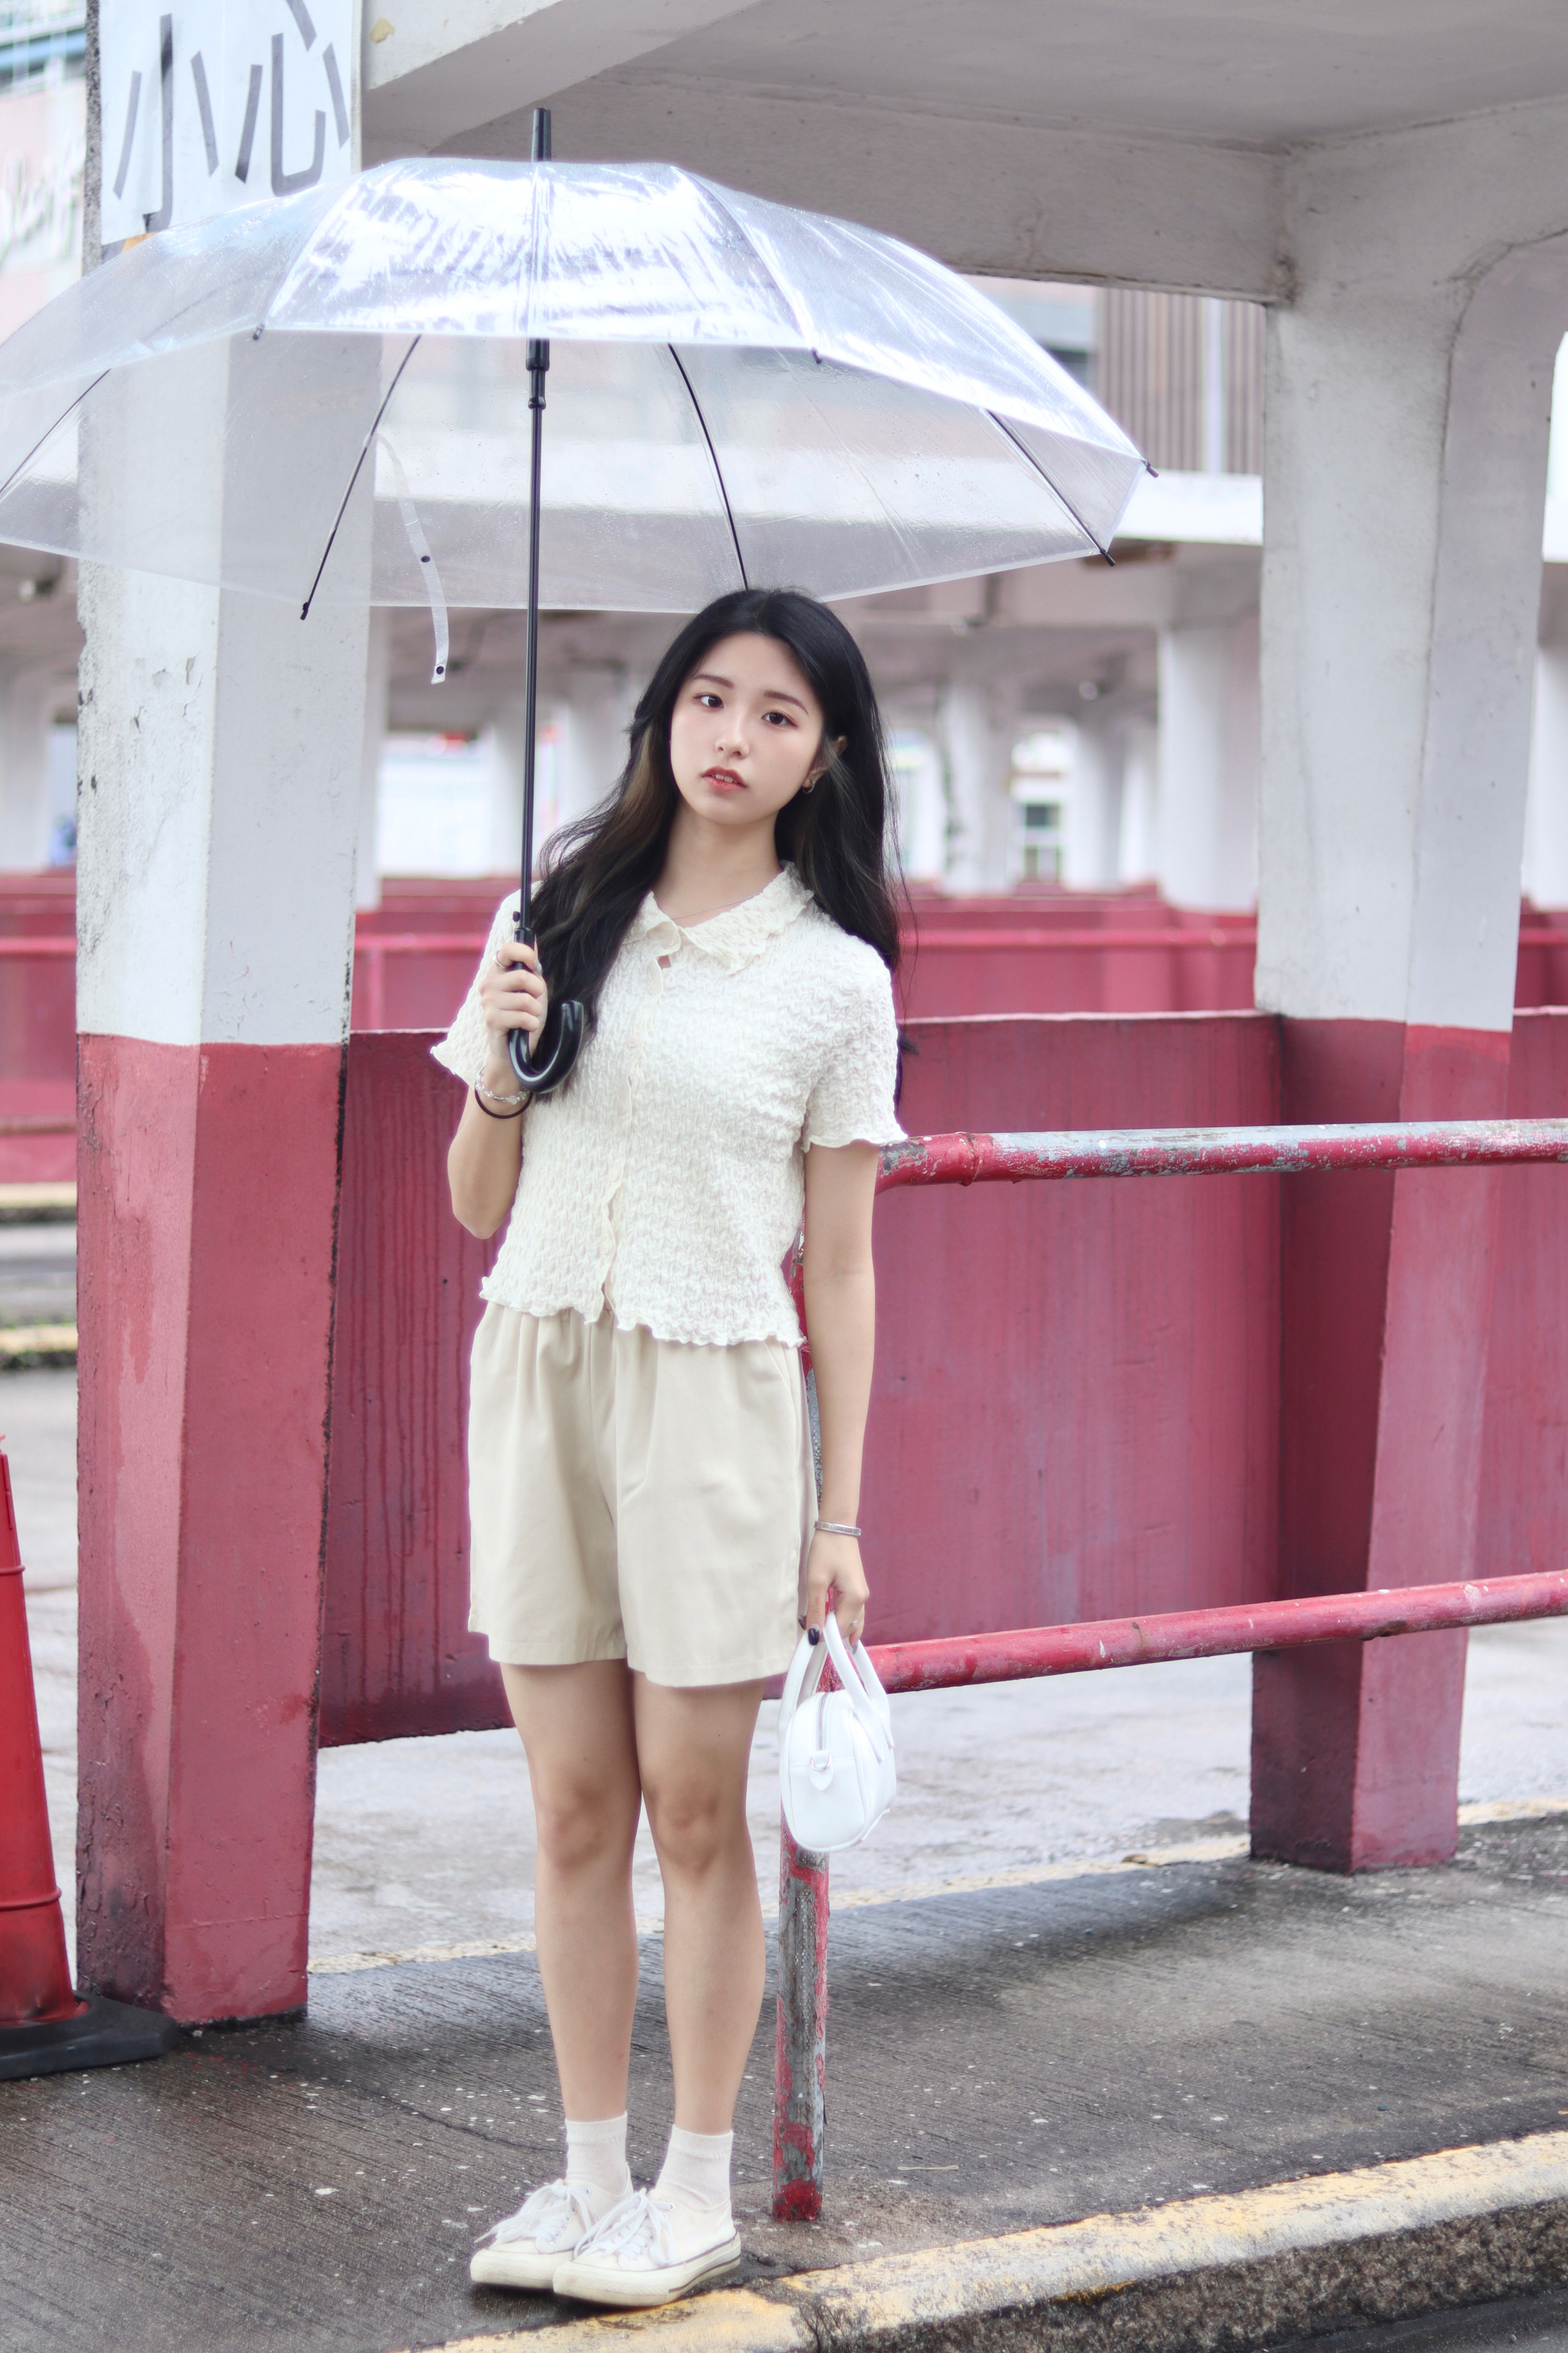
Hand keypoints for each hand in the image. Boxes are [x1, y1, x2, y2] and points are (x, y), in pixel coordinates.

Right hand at [478, 936, 548, 1056]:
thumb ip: (530, 966)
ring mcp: (487, 1002)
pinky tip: (525, 1028)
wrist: (515, 1050)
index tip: (535, 966)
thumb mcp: (532, 988)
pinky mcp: (491, 1020)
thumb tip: (533, 939)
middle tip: (535, 1001)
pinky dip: (532, 1023)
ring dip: (535, 1011)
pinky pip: (523, 1017)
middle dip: (537, 990)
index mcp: (497, 972)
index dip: (526, 954)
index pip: (507, 949)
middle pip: (521, 976)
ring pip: (525, 1000)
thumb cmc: (524, 1016)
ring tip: (528, 1017)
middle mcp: (488, 984)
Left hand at [804, 1529, 868, 1646]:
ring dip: (837, 1629)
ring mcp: (861, 1594)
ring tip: (823, 1636)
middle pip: (848, 1627)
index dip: (824, 1638)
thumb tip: (814, 1635)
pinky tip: (835, 1626)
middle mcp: (862, 1599)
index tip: (808, 1640)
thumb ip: (816, 1610)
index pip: (840, 1629)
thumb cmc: (826, 1551)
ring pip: (852, 1621)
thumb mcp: (816, 1581)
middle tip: (812, 1636)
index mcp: (855, 1599)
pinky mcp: (857, 1588)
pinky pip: (851, 1611)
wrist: (837, 1527)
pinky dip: (842, 1619)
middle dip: (831, 1634)